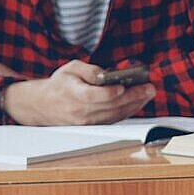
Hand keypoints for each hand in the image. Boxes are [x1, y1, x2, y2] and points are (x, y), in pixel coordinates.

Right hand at [3, 60, 155, 125]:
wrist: (44, 105)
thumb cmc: (60, 84)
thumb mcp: (70, 68)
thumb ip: (89, 70)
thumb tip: (106, 74)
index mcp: (73, 95)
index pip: (94, 96)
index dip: (110, 93)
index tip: (122, 87)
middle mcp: (81, 111)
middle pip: (111, 105)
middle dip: (133, 97)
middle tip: (149, 88)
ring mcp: (88, 121)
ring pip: (115, 114)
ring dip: (135, 104)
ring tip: (149, 93)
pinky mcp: (94, 125)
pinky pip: (115, 118)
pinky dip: (128, 110)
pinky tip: (139, 102)